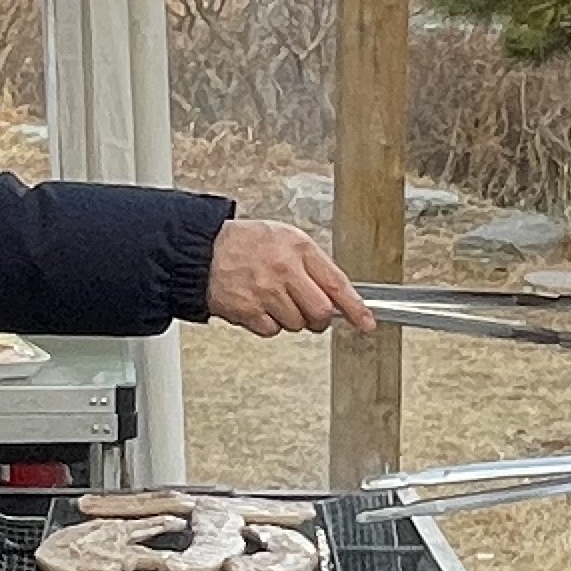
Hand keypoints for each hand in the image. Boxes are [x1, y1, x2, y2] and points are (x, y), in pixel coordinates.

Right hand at [201, 218, 373, 336]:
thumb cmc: (246, 244)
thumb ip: (313, 264)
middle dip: (319, 318)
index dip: (356, 308)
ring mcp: (265, 292)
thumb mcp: (286, 239)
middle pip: (320, 312)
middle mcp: (284, 270)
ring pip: (297, 324)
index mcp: (298, 248)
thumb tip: (337, 295)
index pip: (337, 284)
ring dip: (291, 318)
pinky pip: (272, 331)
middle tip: (310, 312)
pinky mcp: (248, 311)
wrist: (203, 251)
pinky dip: (269, 324)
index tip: (367, 323)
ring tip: (274, 299)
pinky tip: (259, 306)